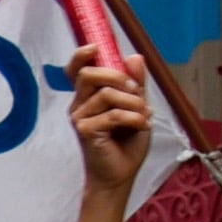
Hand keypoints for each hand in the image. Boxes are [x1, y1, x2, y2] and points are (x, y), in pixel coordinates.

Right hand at [66, 45, 148, 195]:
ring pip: (106, 94)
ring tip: (145, 115)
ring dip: (133, 103)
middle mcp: (79, 104)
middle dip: (118, 77)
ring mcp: (79, 118)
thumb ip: (136, 84)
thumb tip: (134, 57)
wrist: (121, 174)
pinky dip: (134, 118)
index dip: (81, 56)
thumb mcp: (137, 107)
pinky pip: (112, 114)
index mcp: (89, 96)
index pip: (76, 70)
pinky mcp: (84, 131)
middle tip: (137, 91)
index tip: (95, 48)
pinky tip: (142, 125)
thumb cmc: (126, 143)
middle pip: (90, 74)